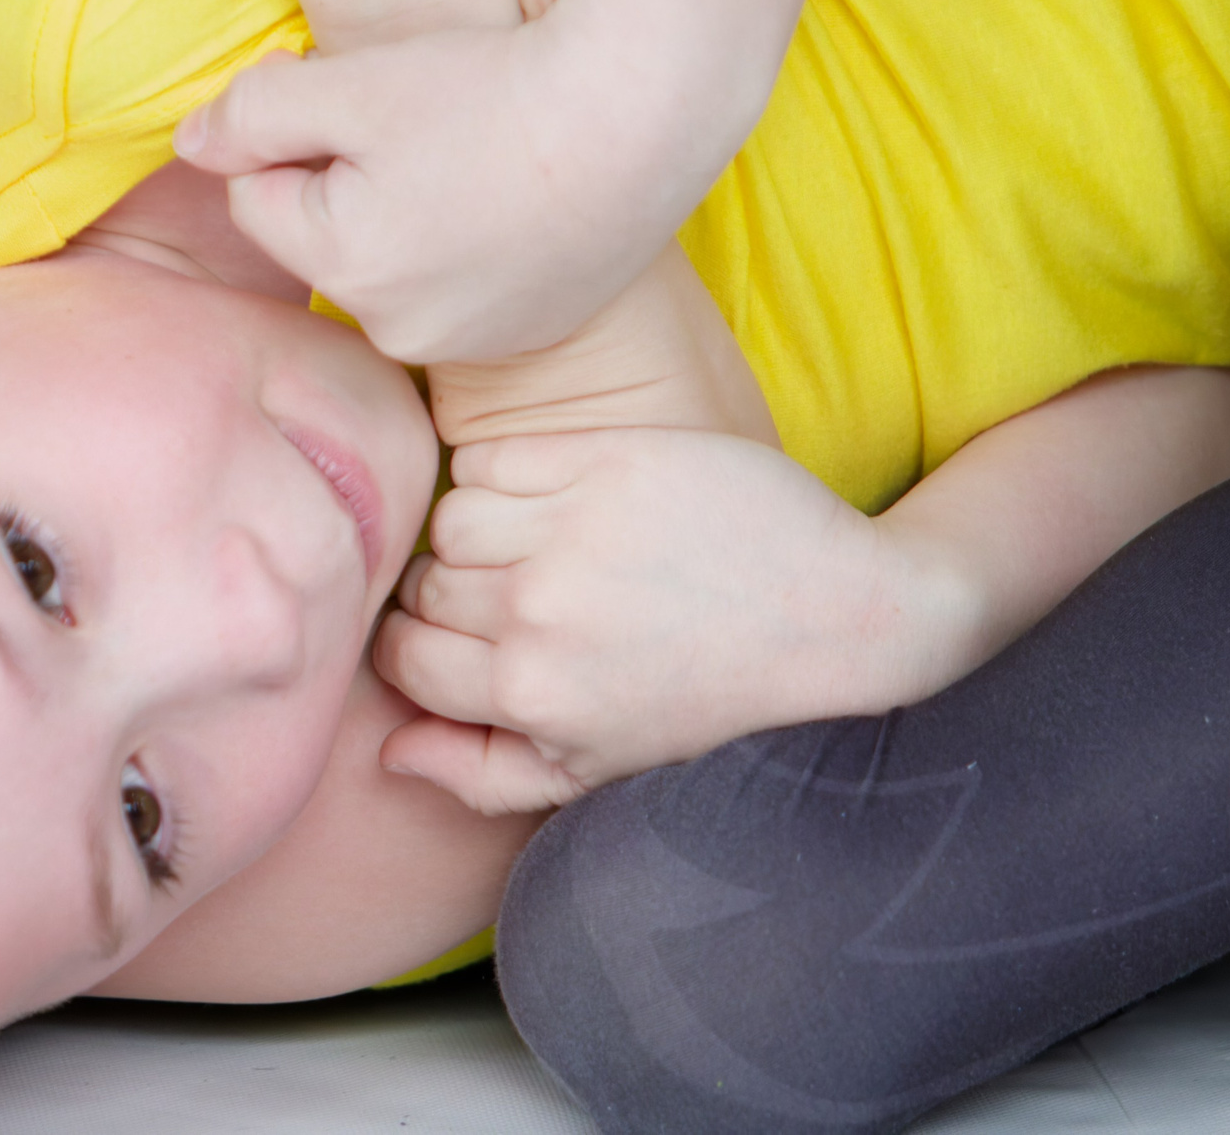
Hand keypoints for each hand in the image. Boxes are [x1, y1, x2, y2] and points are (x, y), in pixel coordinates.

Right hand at [371, 428, 949, 811]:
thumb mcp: (599, 767)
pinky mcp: (600, 457)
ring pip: (449, 517)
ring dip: (480, 529)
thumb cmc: (716, 699)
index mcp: (531, 694)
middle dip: (457, 593)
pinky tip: (558, 497)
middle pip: (423, 585)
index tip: (471, 641)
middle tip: (526, 597)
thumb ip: (483, 773)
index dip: (425, 649)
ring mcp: (569, 528)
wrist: (842, 614)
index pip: (401, 655)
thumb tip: (388, 752)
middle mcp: (538, 612)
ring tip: (545, 545)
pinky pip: (487, 455)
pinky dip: (504, 472)